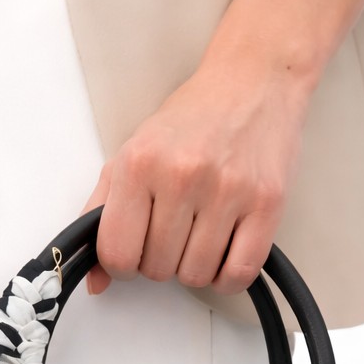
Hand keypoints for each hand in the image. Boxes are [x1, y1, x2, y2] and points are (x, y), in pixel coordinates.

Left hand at [78, 44, 313, 296]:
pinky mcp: (267, 203)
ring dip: (195, 267)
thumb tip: (96, 282)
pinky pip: (240, 273)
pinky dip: (228, 277)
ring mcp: (227, 190)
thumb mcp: (132, 154)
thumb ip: (102, 214)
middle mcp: (182, 176)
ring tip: (200, 234)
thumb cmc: (192, 121)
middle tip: (173, 232)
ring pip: (196, 276)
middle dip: (161, 260)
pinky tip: (224, 252)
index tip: (135, 251)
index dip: (122, 265)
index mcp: (140, 163)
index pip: (117, 253)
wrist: (253, 82)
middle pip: (157, 269)